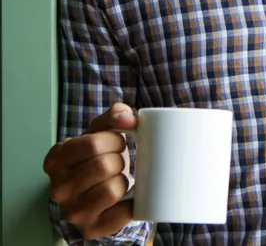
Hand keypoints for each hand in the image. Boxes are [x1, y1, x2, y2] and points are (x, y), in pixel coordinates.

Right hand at [43, 103, 137, 239]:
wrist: (96, 191)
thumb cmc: (98, 156)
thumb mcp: (100, 131)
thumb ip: (114, 115)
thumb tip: (128, 118)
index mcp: (56, 159)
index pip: (92, 144)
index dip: (114, 139)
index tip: (118, 141)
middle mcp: (57, 188)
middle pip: (103, 166)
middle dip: (119, 159)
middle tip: (117, 161)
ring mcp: (71, 211)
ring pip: (112, 189)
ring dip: (123, 180)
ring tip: (117, 178)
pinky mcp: (89, 229)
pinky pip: (121, 213)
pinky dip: (130, 203)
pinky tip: (125, 198)